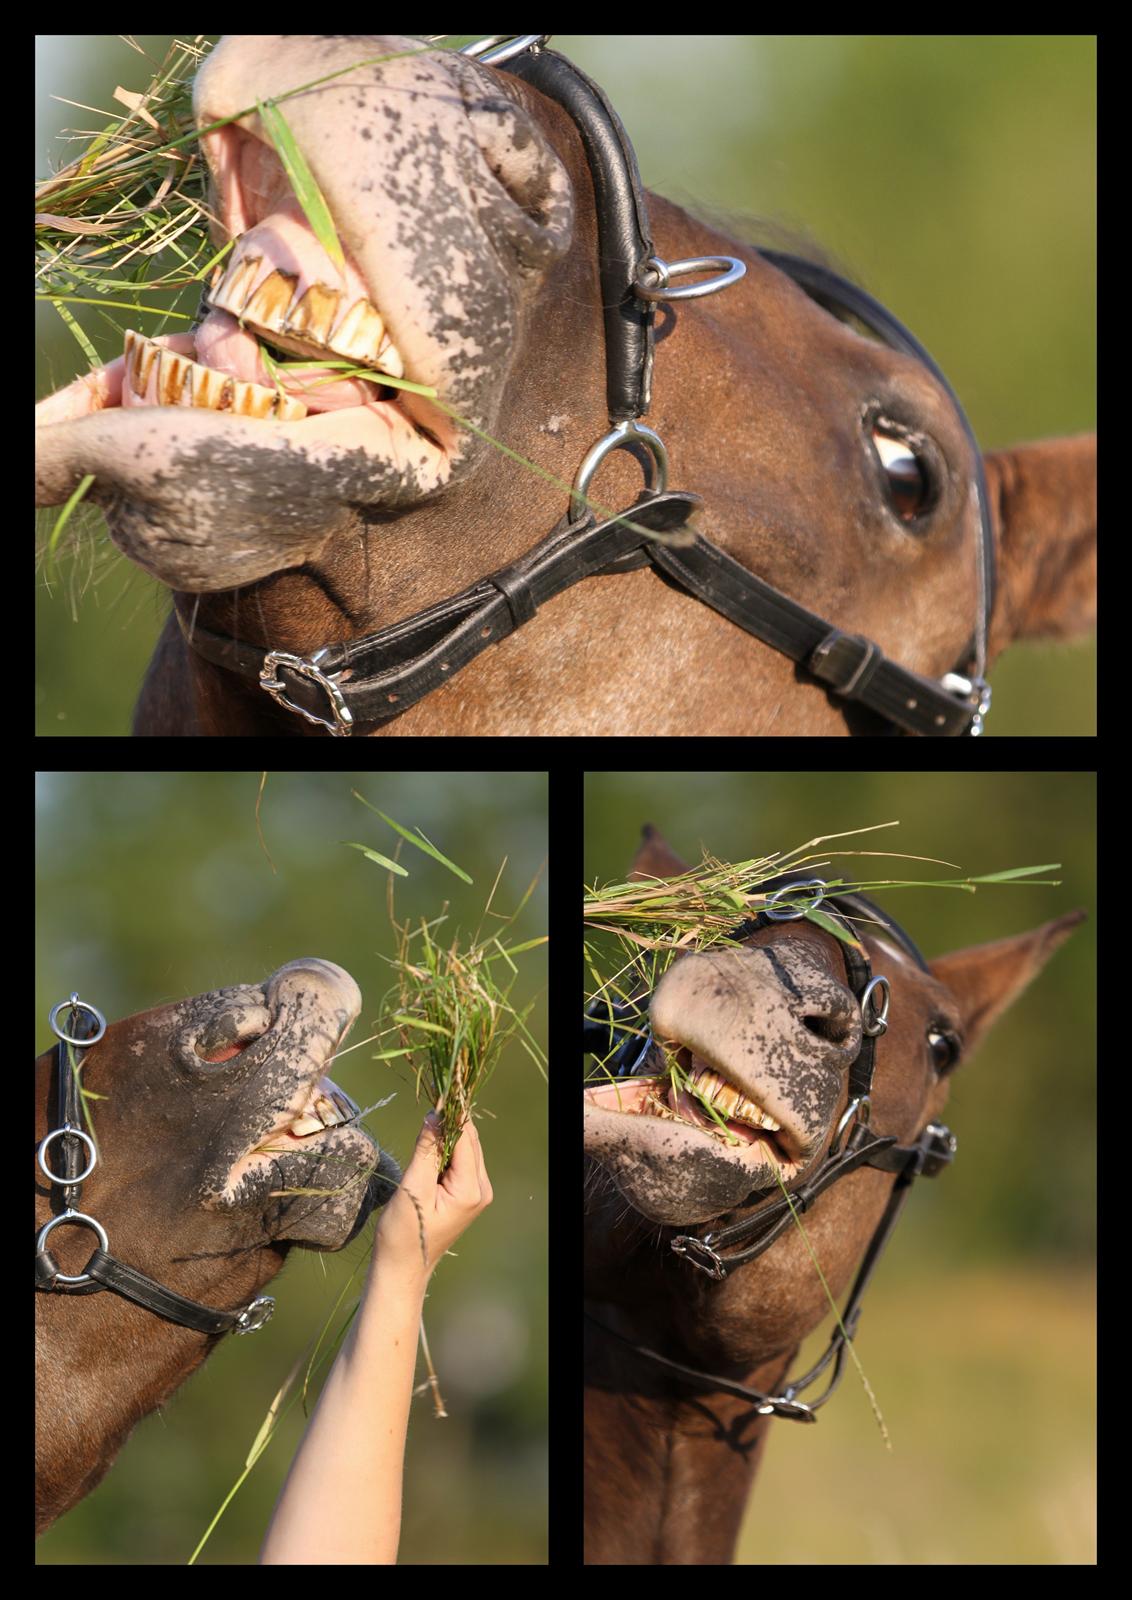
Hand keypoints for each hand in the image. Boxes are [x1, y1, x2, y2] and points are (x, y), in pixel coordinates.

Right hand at [372, 1112, 492, 1280]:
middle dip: (450, 1122)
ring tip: (425, 1125)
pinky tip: (428, 1147)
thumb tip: (435, 1114)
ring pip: (465, 1148)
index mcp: (471, 1188)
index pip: (466, 1137)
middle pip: (469, 1140)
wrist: (402, 1267)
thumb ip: (427, 1150)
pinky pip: (459, 1161)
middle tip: (428, 1105)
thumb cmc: (404, 1233)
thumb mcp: (413, 1188)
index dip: (451, 1114)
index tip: (437, 1092)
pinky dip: (445, 1150)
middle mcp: (481, 1188)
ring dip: (446, 1135)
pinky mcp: (466, 1194)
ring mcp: (476, 1192)